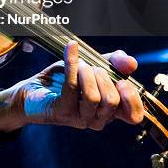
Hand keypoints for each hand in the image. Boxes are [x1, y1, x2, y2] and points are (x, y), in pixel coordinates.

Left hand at [0, 41, 143, 131]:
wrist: (34, 90)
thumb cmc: (65, 79)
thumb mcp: (93, 65)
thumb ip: (114, 63)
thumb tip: (132, 63)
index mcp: (109, 110)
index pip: (134, 116)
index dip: (133, 98)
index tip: (123, 81)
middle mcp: (97, 119)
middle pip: (112, 101)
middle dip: (104, 76)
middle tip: (91, 67)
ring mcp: (79, 119)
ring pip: (94, 97)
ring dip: (86, 72)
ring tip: (80, 65)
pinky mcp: (62, 112)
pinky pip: (73, 86)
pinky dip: (73, 62)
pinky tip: (71, 49)